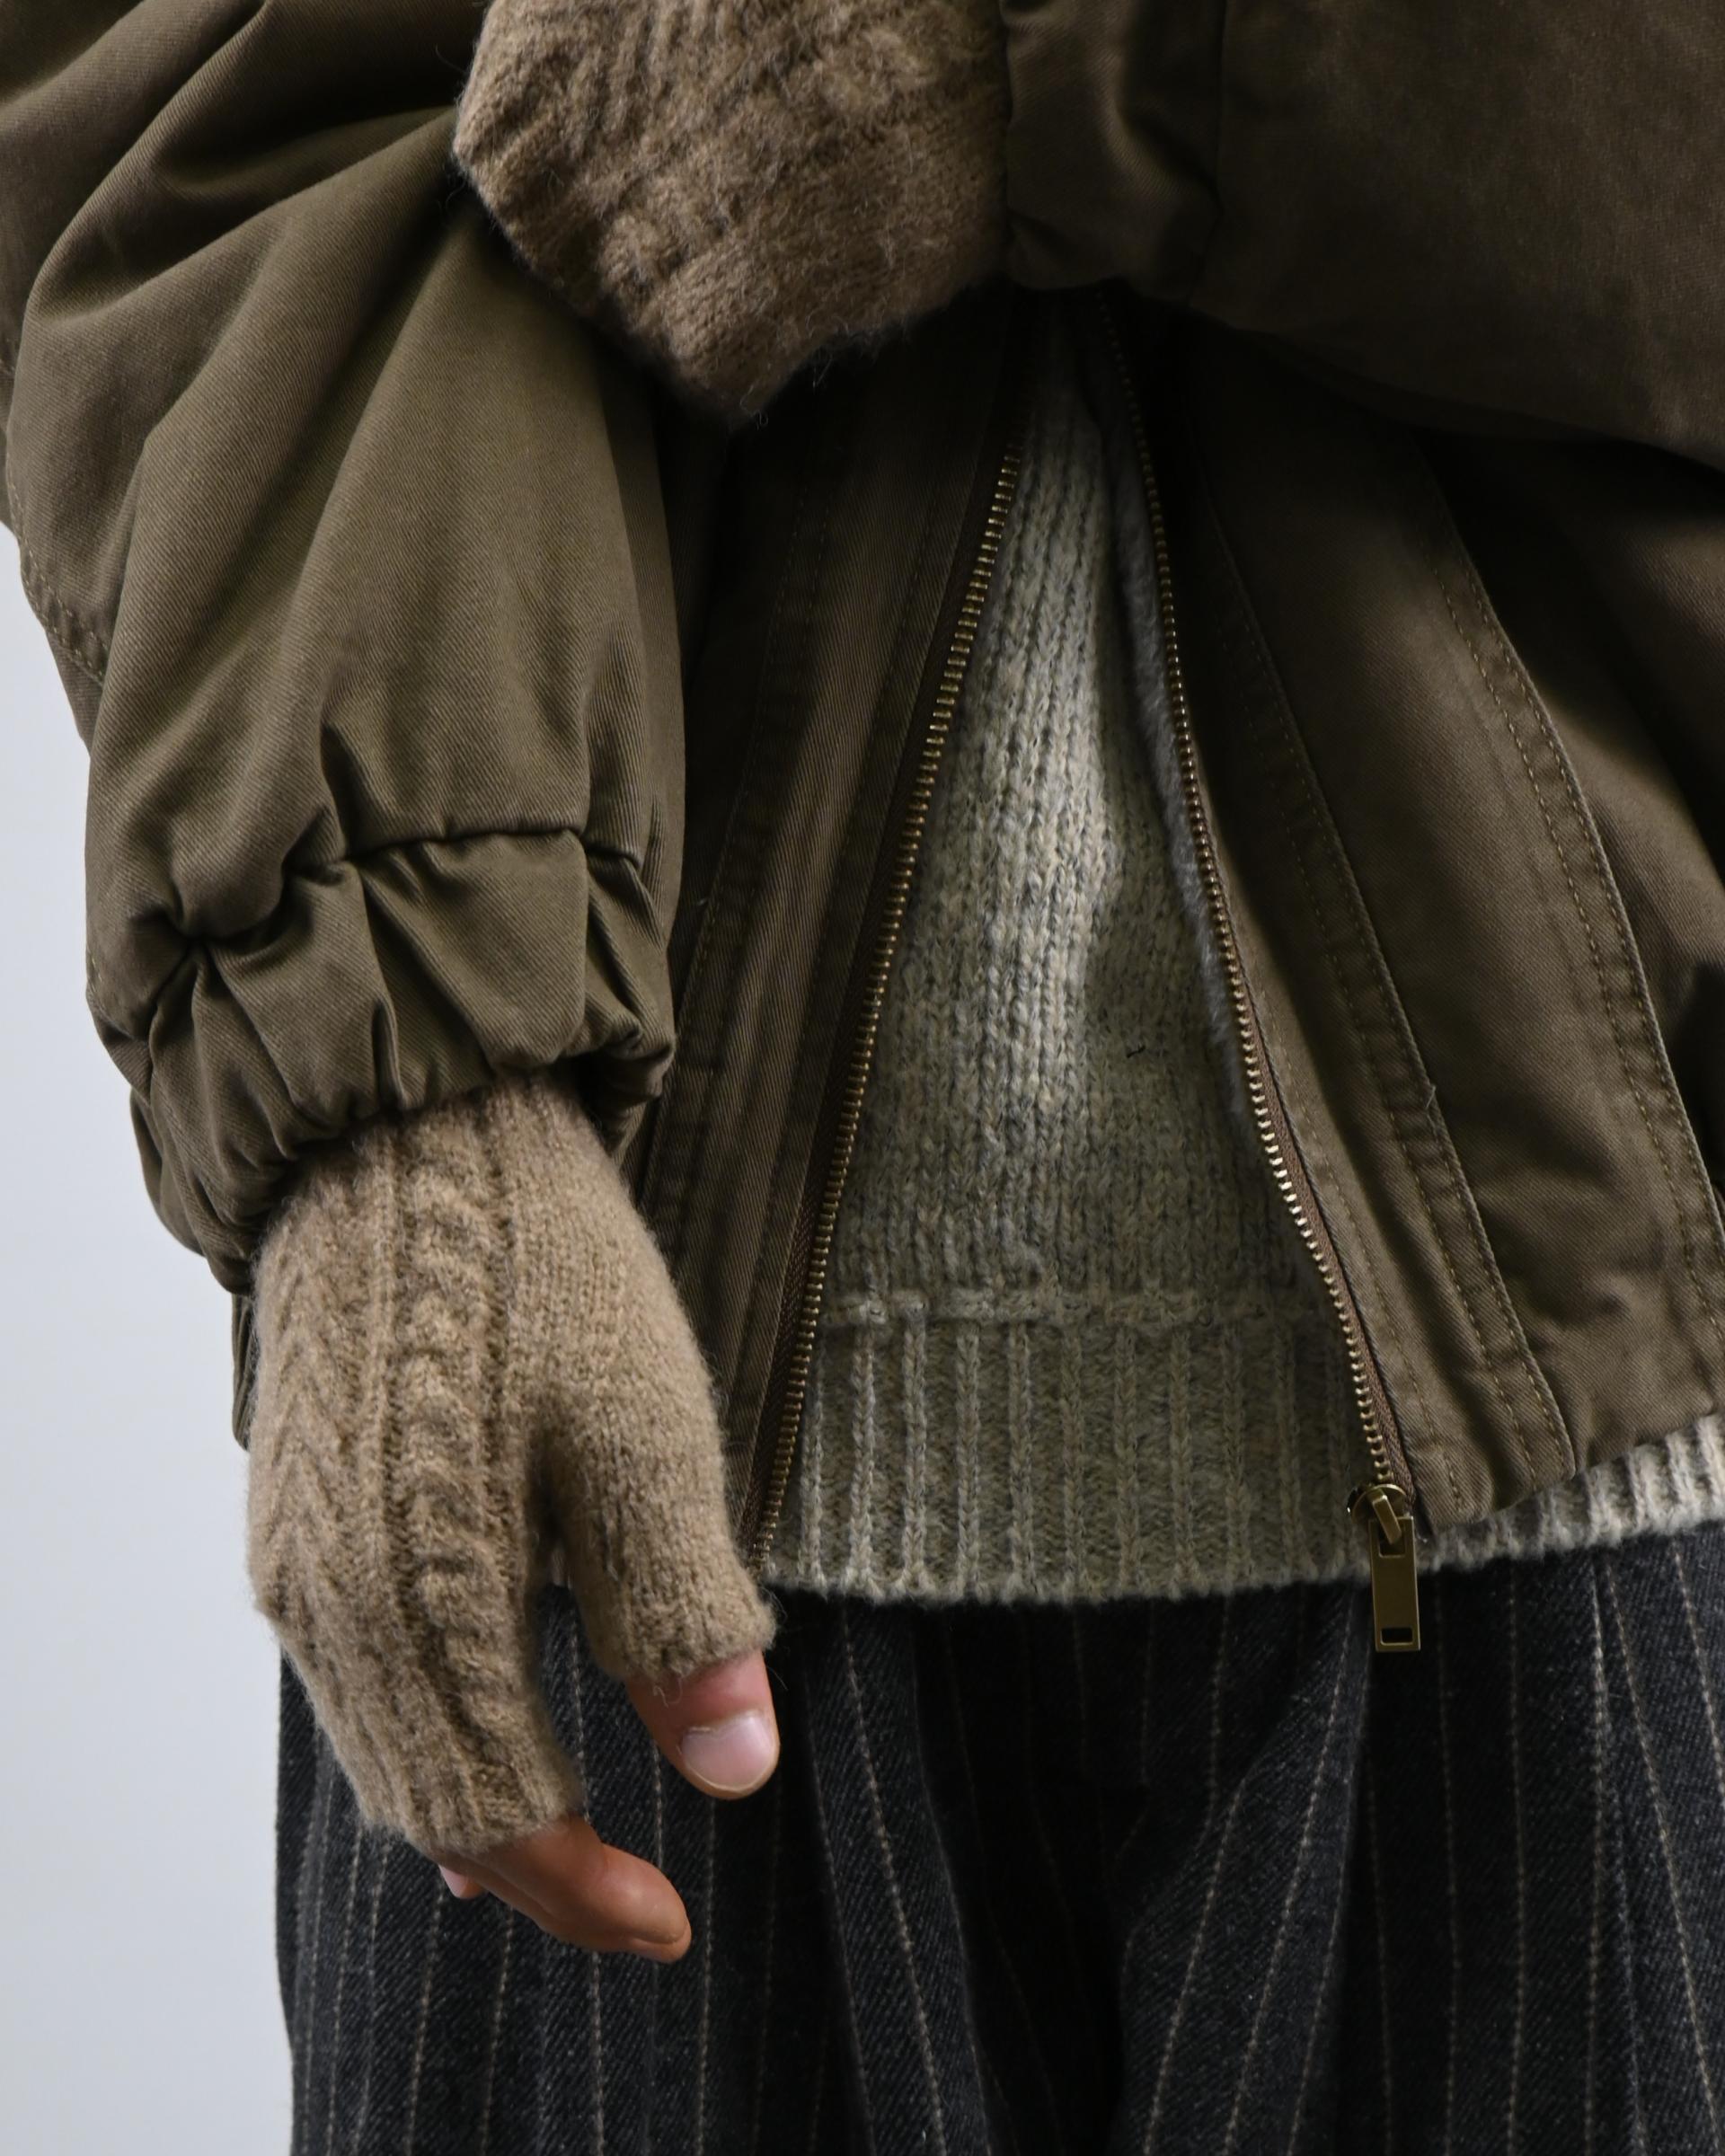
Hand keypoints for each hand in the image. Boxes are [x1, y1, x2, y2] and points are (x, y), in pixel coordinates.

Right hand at [245, 1070, 782, 1953]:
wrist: (408, 1138)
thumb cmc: (538, 1275)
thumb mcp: (644, 1438)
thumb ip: (682, 1616)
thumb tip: (739, 1773)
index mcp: (411, 1593)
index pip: (493, 1810)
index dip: (584, 1889)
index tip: (676, 1919)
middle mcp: (322, 1600)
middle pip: (424, 1801)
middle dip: (537, 1868)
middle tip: (639, 1897)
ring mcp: (293, 1557)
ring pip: (381, 1748)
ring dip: (475, 1808)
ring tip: (565, 1848)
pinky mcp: (296, 1514)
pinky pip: (352, 1677)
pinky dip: (427, 1731)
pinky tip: (484, 1727)